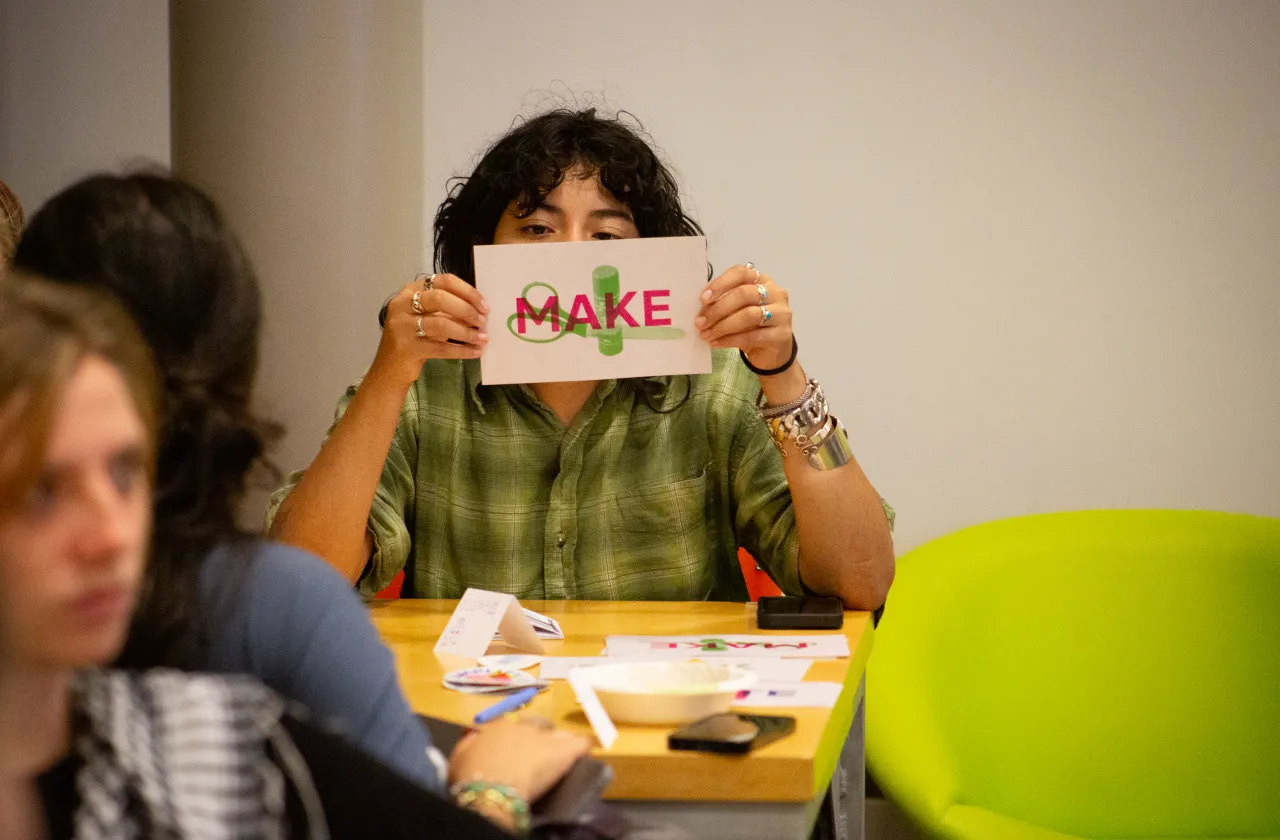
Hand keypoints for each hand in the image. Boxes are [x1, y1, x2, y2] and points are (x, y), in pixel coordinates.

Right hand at [371, 273, 489, 386]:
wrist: (390, 367)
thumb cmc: (415, 337)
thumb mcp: (429, 317)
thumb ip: (449, 309)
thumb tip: (479, 310)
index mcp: (411, 290)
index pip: (443, 281)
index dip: (467, 292)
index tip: (484, 305)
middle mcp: (403, 303)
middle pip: (441, 299)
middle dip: (467, 310)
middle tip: (483, 322)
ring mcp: (402, 326)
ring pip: (441, 324)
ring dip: (466, 332)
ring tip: (482, 339)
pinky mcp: (407, 348)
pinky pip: (440, 348)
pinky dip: (461, 350)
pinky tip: (475, 352)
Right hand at [448, 716, 590, 803]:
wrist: (490, 787)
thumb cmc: (470, 775)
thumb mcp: (459, 757)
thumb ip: (469, 744)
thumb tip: (474, 738)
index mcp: (497, 727)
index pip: (510, 726)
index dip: (514, 738)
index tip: (513, 750)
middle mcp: (522, 726)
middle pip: (536, 726)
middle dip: (538, 737)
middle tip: (537, 755)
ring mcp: (543, 737)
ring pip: (558, 733)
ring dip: (560, 742)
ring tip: (562, 753)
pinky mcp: (562, 750)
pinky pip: (579, 743)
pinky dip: (583, 746)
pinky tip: (587, 750)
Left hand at [696, 263, 793, 371]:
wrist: (772, 352)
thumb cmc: (752, 327)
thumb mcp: (739, 310)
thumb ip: (725, 302)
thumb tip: (700, 309)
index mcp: (763, 280)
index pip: (742, 273)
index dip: (721, 283)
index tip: (703, 298)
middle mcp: (775, 293)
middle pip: (744, 294)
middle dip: (718, 309)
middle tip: (700, 322)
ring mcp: (781, 314)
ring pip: (748, 315)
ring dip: (722, 326)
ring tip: (706, 334)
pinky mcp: (781, 335)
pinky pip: (751, 336)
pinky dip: (729, 340)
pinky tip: (715, 343)